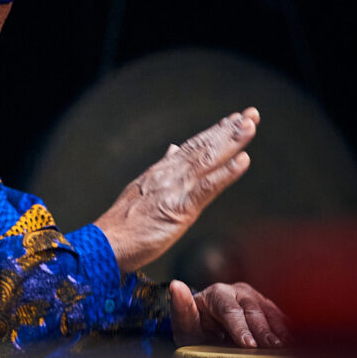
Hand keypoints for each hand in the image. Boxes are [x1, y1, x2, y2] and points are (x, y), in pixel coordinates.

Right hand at [94, 107, 259, 272]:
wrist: (105, 244)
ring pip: (207, 160)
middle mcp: (168, 175)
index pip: (191, 146)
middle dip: (229, 129)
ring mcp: (174, 190)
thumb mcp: (140, 191)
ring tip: (250, 125)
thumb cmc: (122, 226)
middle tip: (251, 113)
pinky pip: (207, 188)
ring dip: (231, 142)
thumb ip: (161, 170)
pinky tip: (243, 160)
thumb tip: (172, 149)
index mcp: (160, 173)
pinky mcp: (179, 209)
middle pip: (202, 147)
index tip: (233, 119)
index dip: (213, 132)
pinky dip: (226, 173)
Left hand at [170, 280, 290, 347]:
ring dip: (280, 329)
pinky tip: (297, 340)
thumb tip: (176, 286)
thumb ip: (181, 307)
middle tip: (273, 347)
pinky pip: (280, 316)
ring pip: (270, 311)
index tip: (249, 344)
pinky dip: (288, 328)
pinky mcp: (268, 306)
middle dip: (263, 330)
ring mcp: (255, 297)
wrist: (209, 329)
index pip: (230, 310)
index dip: (240, 327)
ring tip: (287, 346)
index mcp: (217, 293)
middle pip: (252, 310)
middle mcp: (237, 291)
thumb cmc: (197, 328)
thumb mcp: (184, 323)